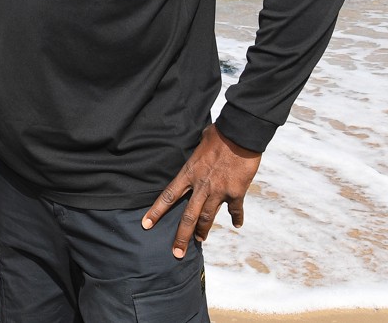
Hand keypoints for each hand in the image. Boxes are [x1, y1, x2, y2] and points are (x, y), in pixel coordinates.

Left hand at [141, 124, 261, 258]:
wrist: (240, 134)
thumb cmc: (218, 134)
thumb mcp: (200, 142)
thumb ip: (197, 154)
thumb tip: (199, 147)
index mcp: (189, 173)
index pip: (168, 196)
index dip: (156, 212)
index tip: (146, 225)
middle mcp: (201, 186)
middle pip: (188, 216)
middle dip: (182, 237)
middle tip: (177, 253)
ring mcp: (219, 191)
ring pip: (208, 217)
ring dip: (203, 230)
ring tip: (200, 239)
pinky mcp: (236, 192)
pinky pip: (235, 210)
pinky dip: (236, 217)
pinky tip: (237, 224)